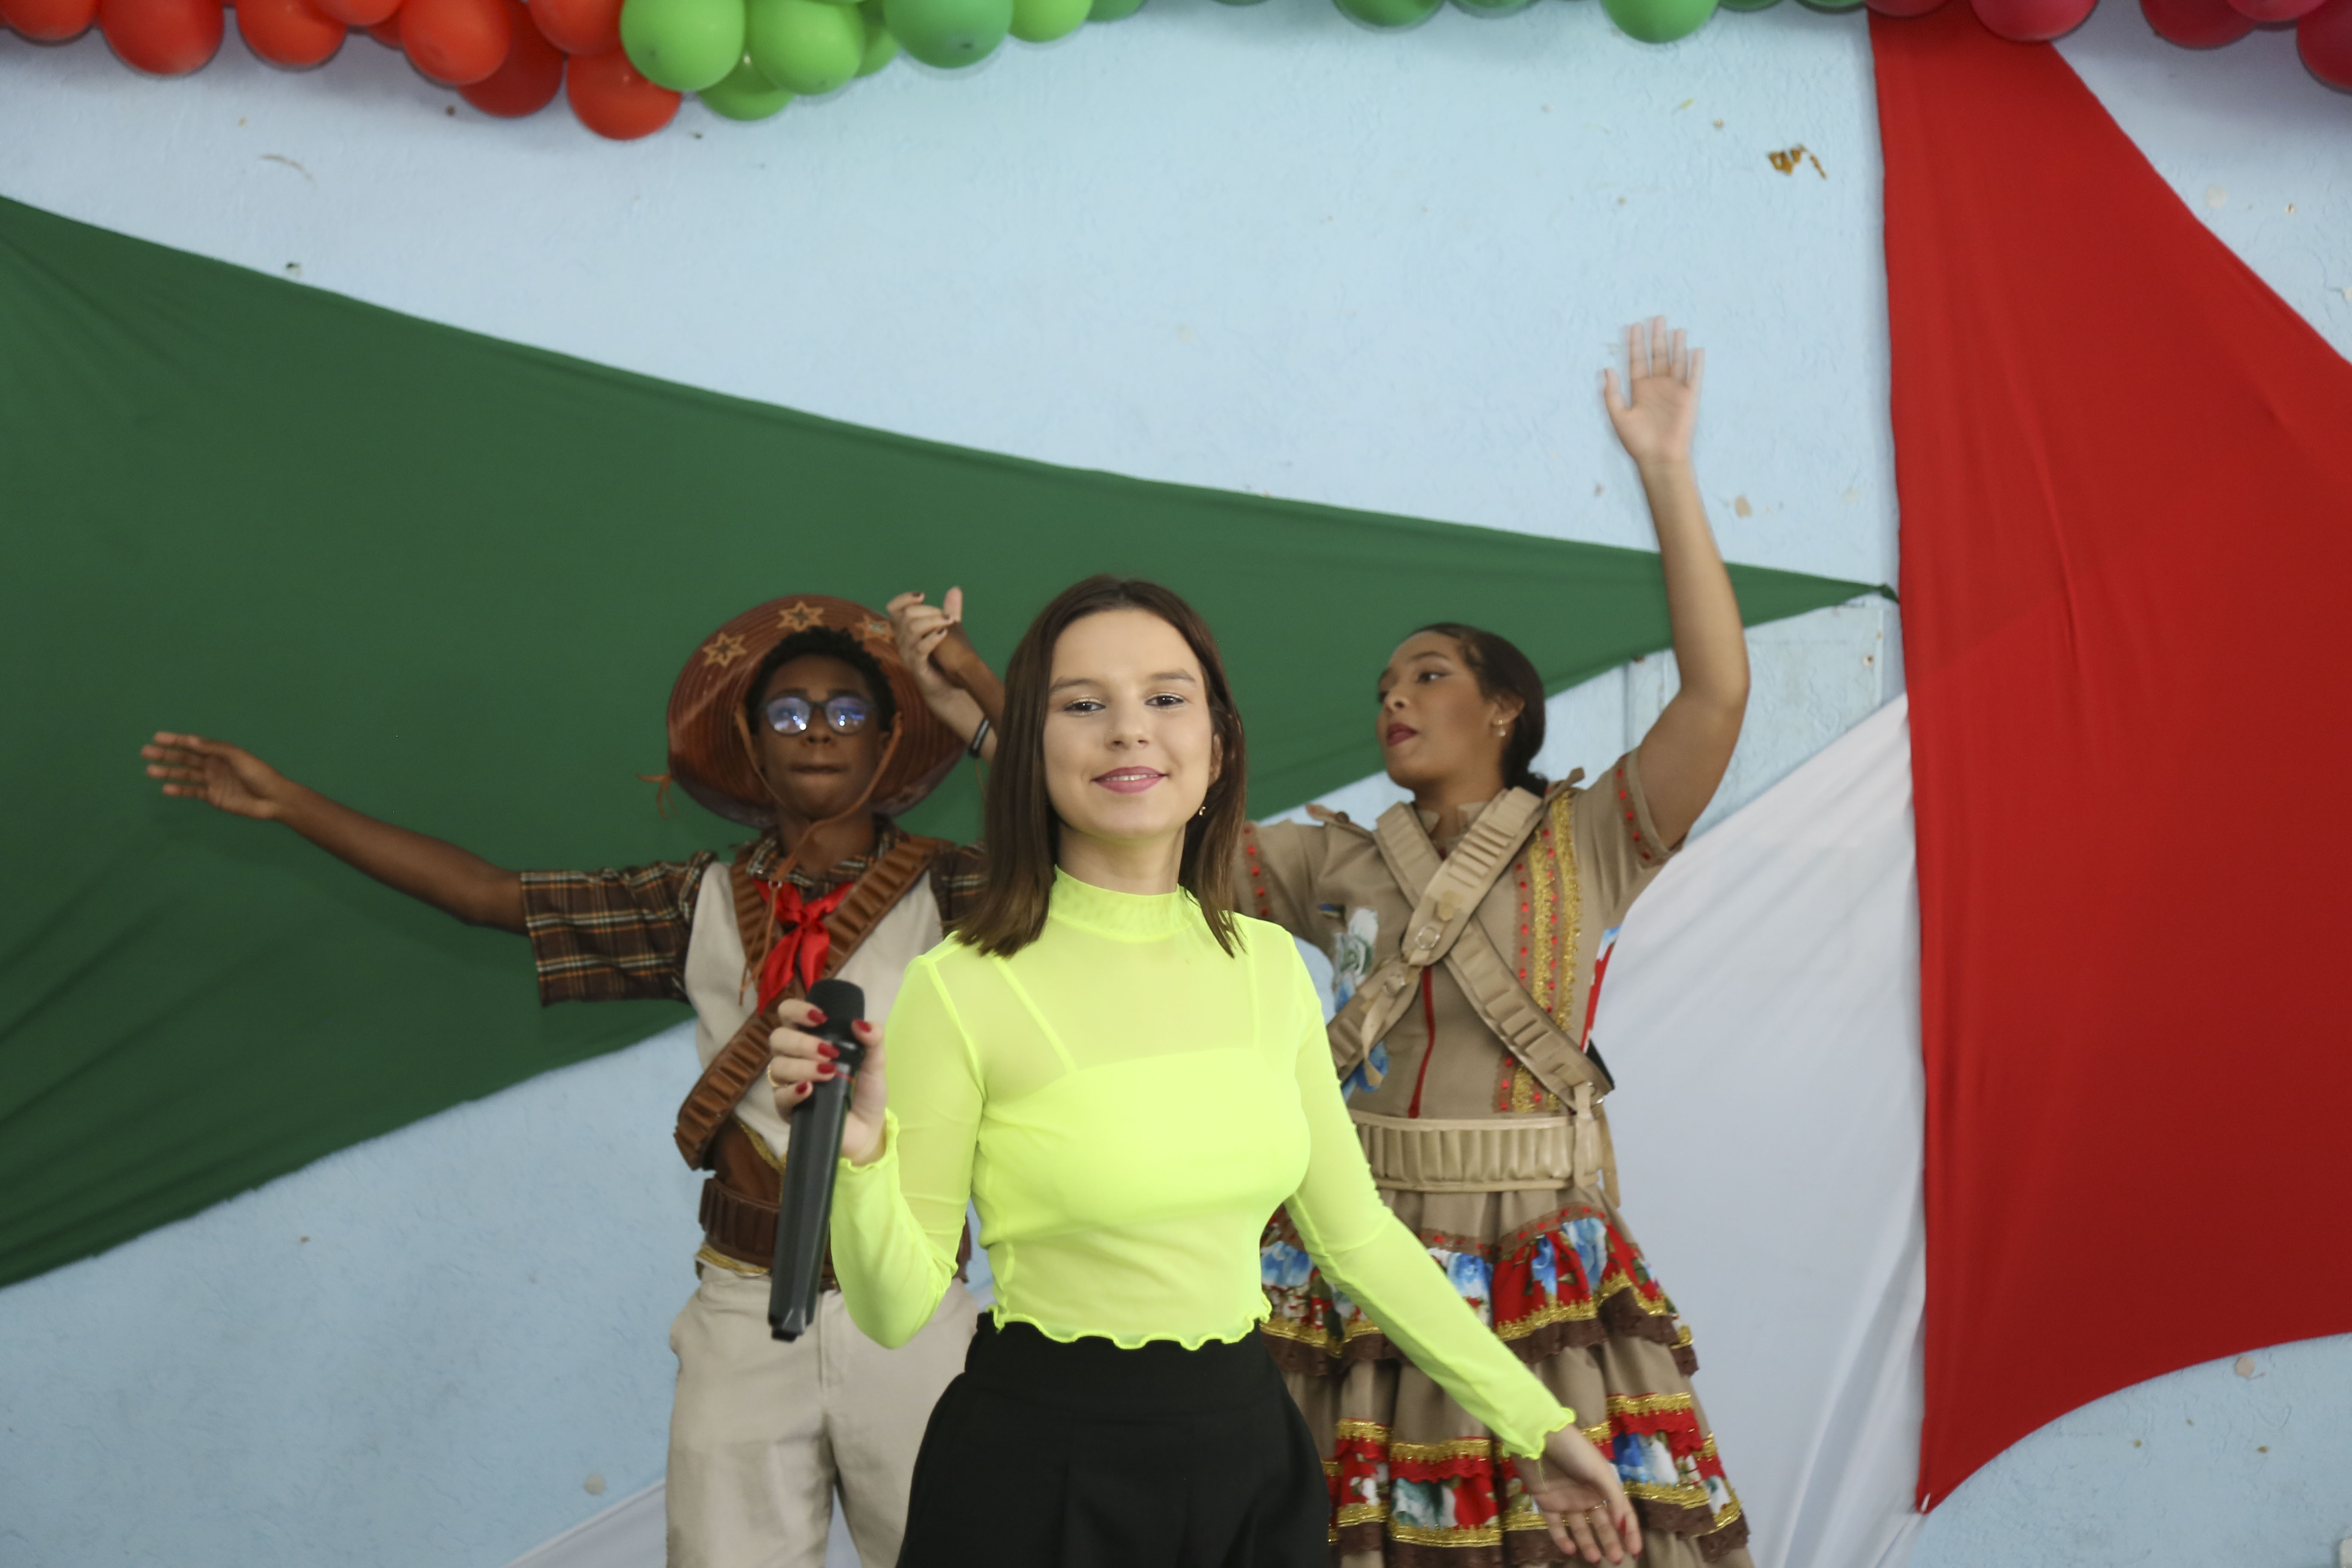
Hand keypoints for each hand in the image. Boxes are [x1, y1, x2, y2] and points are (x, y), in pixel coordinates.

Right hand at [142, 732, 298, 820]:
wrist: (273, 799)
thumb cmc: (259, 773)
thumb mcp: (237, 756)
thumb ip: (214, 747)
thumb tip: (190, 739)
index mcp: (220, 752)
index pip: (193, 744)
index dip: (175, 740)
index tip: (157, 737)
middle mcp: (214, 765)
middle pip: (185, 758)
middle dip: (166, 755)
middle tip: (145, 752)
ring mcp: (213, 781)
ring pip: (185, 775)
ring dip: (168, 772)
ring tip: (149, 770)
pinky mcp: (214, 796)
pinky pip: (193, 792)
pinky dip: (179, 790)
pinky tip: (166, 788)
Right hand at [767, 999, 888, 1165]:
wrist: (867, 1129)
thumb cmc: (865, 1091)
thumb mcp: (876, 1063)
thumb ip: (874, 1040)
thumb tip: (860, 1024)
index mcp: (811, 1039)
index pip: (789, 1014)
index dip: (797, 1010)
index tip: (820, 1017)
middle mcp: (794, 1057)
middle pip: (778, 1038)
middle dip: (802, 1042)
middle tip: (829, 1052)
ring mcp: (788, 1083)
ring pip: (777, 1066)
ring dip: (803, 1066)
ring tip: (828, 1073)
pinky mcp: (787, 1109)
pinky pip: (779, 1096)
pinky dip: (793, 1091)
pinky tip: (809, 1090)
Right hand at [886, 589, 986, 735]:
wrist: (948, 688)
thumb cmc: (944, 658)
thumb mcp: (947, 630)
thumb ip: (949, 611)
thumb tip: (955, 589)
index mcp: (905, 631)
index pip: (894, 609)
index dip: (904, 599)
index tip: (922, 595)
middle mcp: (902, 641)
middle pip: (905, 616)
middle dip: (927, 611)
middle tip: (947, 615)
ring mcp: (907, 655)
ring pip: (911, 629)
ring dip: (932, 621)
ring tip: (949, 622)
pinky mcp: (916, 667)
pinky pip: (919, 648)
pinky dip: (932, 638)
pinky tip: (944, 633)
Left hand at [1513, 1425, 1642, 1563]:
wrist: (1538, 1437)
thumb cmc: (1573, 1451)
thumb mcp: (1600, 1471)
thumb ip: (1614, 1499)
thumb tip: (1624, 1526)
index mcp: (1603, 1485)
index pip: (1621, 1512)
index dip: (1630, 1531)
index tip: (1635, 1552)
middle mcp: (1587, 1494)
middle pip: (1602, 1523)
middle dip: (1610, 1541)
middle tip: (1615, 1559)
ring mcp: (1566, 1499)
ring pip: (1580, 1528)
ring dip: (1588, 1544)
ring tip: (1594, 1559)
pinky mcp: (1546, 1502)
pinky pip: (1556, 1526)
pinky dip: (1562, 1539)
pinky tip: (1570, 1550)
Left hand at [1603, 315, 1703, 471]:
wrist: (1658, 458)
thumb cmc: (1637, 441)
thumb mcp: (1618, 416)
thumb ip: (1612, 393)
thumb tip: (1607, 369)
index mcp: (1639, 389)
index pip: (1637, 360)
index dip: (1634, 343)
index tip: (1633, 325)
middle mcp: (1657, 386)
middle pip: (1657, 356)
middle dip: (1656, 337)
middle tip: (1656, 318)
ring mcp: (1674, 390)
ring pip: (1675, 362)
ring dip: (1676, 346)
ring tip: (1676, 329)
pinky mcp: (1688, 397)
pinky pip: (1693, 377)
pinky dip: (1695, 364)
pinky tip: (1695, 349)